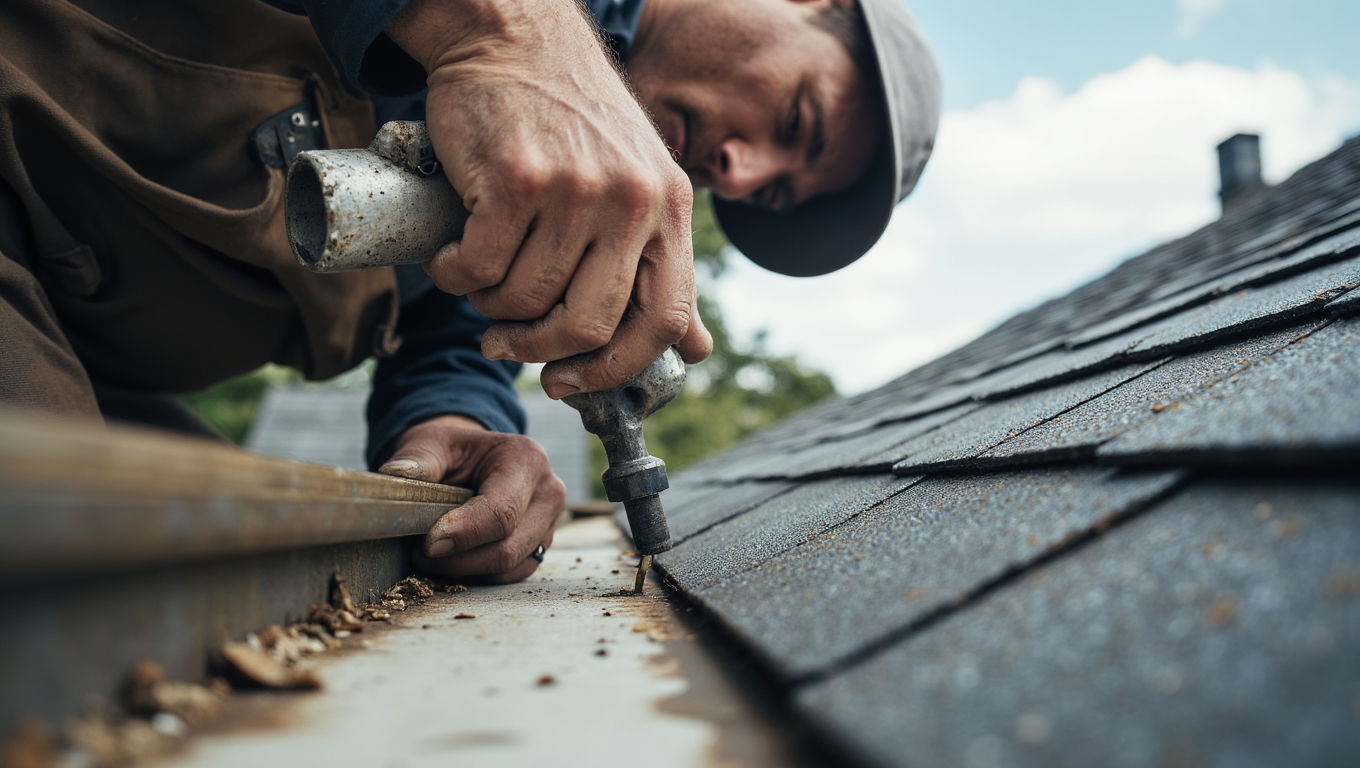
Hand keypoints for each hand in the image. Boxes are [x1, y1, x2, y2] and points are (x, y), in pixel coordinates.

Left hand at [378, 415, 565, 582]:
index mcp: (526, 459)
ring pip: (511, 566)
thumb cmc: (450, 451)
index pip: (501, 512)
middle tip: (420, 553)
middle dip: (459, 560)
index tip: (428, 545)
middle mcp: (547, 491)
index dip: (464, 535)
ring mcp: (549, 521)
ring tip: (433, 554)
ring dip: (467, 570)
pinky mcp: (541, 543)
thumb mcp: (429, 445)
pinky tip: (455, 559)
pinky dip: (480, 574)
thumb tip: (395, 474)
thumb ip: (416, 461)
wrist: (469, 458)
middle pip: (508, 547)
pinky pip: (513, 573)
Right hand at [385, 0, 712, 398]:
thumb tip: (693, 349)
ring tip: (479, 279)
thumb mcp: (641, 183)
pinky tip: (452, 255)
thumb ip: (663, 265)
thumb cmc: (571, 118)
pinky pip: (479, 267)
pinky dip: (455, 275)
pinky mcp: (516, 179)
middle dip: (539, 350)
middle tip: (506, 344)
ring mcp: (576, 190)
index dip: (616, 369)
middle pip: (590, 324)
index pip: (665, 321)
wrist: (515, 35)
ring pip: (525, 299)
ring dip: (489, 306)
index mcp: (670, 208)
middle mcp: (632, 201)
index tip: (571, 382)